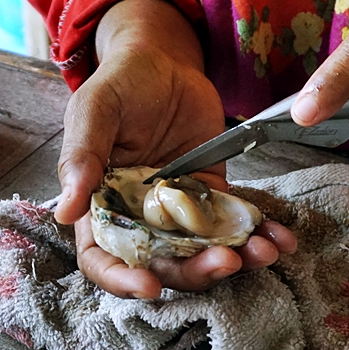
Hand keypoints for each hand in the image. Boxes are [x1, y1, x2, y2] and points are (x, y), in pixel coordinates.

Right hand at [55, 0, 296, 298]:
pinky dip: (261, 235)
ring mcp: (181, 212)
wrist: (165, 62)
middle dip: (195, 272)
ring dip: (236, 260)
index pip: (103, 259)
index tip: (149, 287)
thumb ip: (82, 158)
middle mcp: (141, 219)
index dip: (122, 280)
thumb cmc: (121, 84)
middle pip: (163, 264)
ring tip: (264, 251)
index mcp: (103, 207)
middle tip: (225, 261)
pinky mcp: (214, 196)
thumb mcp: (95, 111)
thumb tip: (66, 212)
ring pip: (205, 251)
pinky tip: (281, 238)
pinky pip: (236, 225)